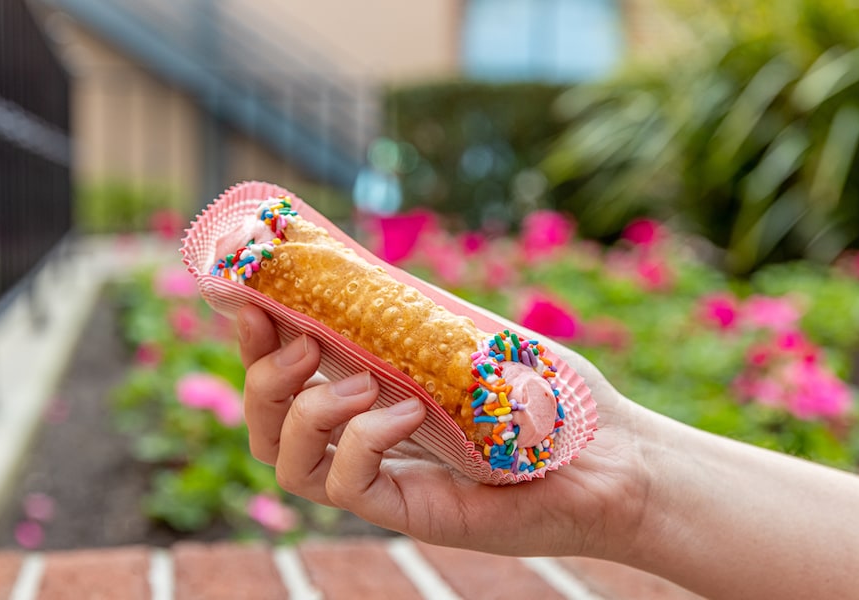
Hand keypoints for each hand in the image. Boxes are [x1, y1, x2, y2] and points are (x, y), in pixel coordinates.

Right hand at [237, 304, 651, 559]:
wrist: (614, 454)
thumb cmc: (551, 392)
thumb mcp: (470, 334)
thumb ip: (412, 313)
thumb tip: (351, 271)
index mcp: (374, 390)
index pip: (289, 371)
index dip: (254, 336)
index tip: (244, 293)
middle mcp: (368, 437)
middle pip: (267, 422)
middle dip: (259, 376)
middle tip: (296, 341)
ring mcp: (386, 479)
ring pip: (286, 461)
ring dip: (300, 410)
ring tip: (358, 382)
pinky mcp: (409, 512)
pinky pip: (345, 486)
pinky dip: (362, 440)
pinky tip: (405, 411)